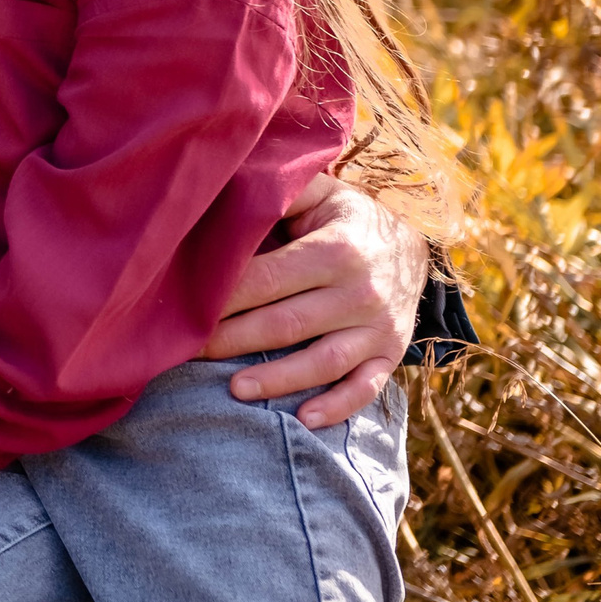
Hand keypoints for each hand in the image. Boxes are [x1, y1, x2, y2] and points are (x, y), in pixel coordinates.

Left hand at [204, 174, 429, 428]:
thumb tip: (227, 182)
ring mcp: (378, 328)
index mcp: (337, 249)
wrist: (416, 247)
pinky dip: (338, 407)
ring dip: (277, 380)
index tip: (184, 307)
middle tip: (186, 352)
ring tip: (234, 390)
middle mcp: (360, 291)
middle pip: (286, 323)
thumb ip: (282, 191)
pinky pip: (366, 387)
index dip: (224, 295)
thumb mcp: (322, 194)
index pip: (268, 278)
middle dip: (232, 340)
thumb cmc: (347, 219)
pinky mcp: (391, 354)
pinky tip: (303, 420)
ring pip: (323, 361)